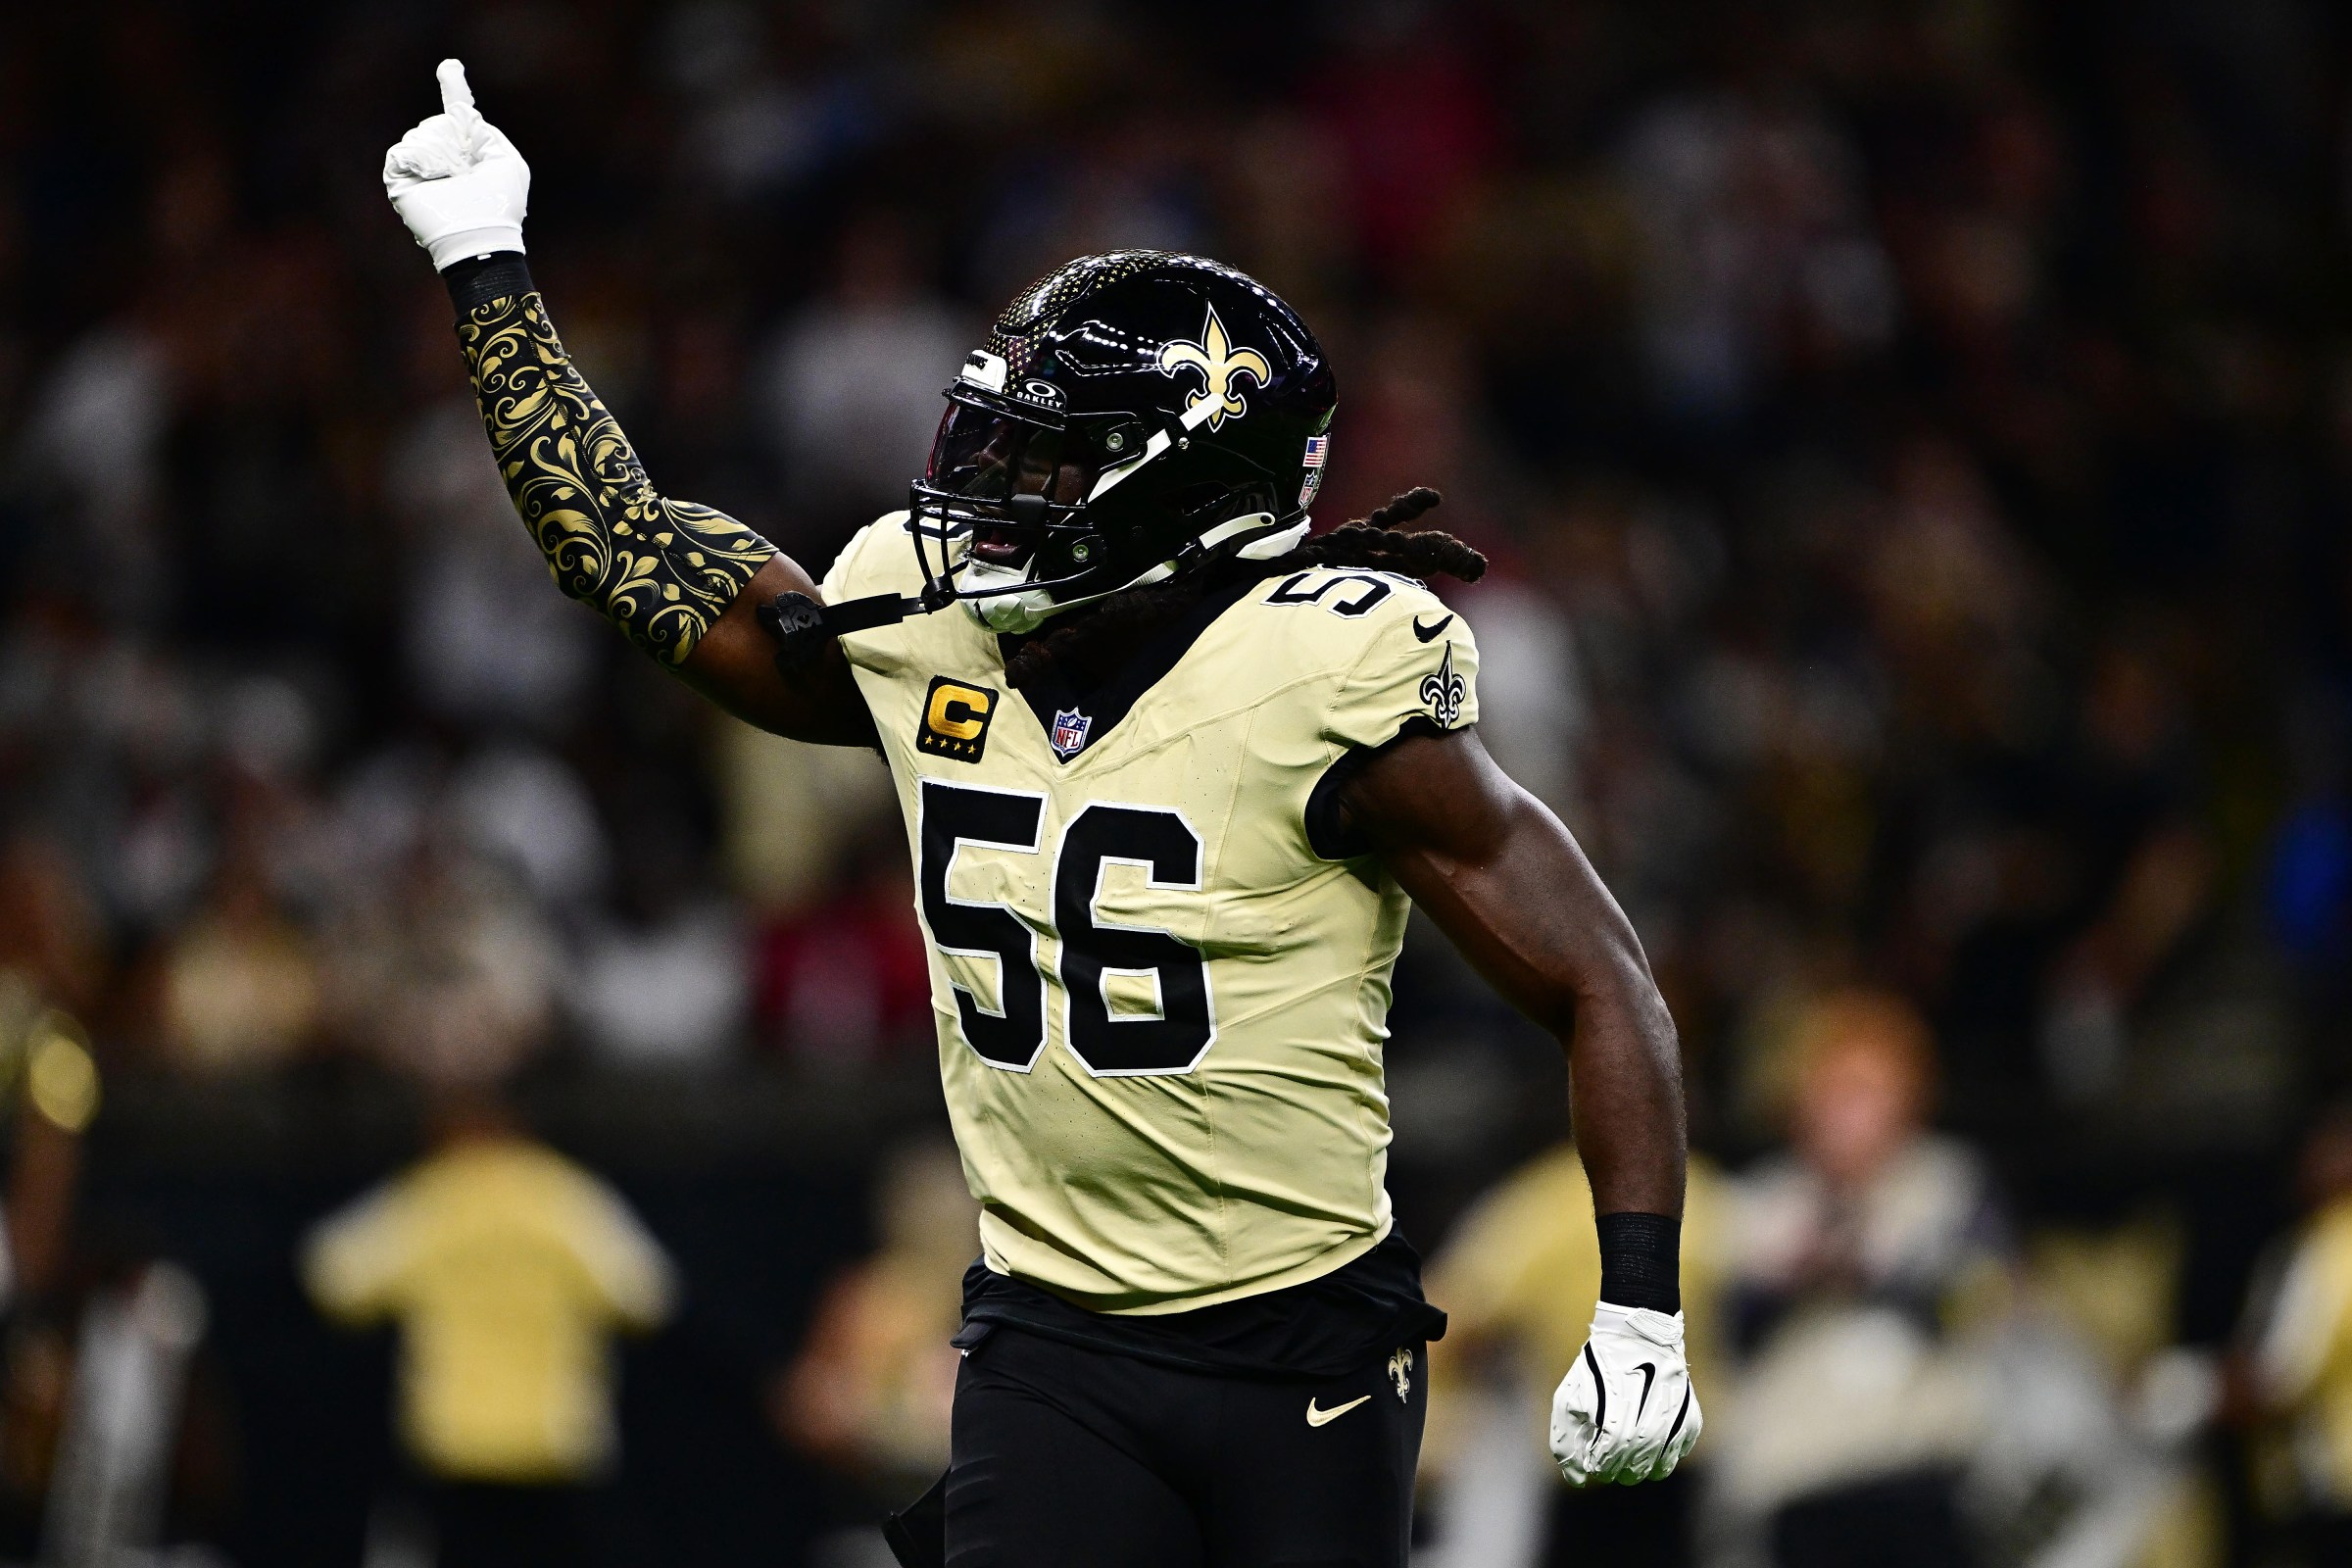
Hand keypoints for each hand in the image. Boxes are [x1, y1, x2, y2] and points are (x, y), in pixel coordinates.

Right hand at [382, 59, 529, 270]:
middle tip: (465, 167)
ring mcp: (422, 169)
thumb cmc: (500, 204)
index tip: (450, 67)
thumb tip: (463, 112)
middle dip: (454, 136)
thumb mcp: (507, 161)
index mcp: (470, 152)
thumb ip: (487, 132)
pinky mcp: (402, 180)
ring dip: (441, 152)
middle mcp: (444, 157)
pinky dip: (422, 159)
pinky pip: (403, 150)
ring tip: (452, 177)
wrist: (480, 234)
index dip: (454, 88)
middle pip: (439, 121)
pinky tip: (435, 174)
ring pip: (421, 133)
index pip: (458, 114)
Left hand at [1549, 1302, 1700, 1484]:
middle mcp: (1649, 1433)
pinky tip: (1651, 1432)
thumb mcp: (1569, 1399)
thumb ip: (1567, 1443)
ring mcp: (1673, 1428)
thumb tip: (1578, 1481)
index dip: (1596, 1465)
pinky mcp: (1691, 1420)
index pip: (1605, 1469)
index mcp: (1616, 1428)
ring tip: (1629, 1444)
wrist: (1638, 1333)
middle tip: (1608, 1448)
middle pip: (1632, 1474)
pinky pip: (1680, 1453)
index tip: (1592, 1451)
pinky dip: (1665, 1451)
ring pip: (1659, 1471)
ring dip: (1641, 1465)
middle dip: (1616, 1467)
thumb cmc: (1597, 1367)